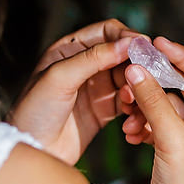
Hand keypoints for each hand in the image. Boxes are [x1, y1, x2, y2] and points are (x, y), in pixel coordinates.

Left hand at [11, 19, 142, 164]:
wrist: (32, 152)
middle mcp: (85, 65)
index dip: (126, 36)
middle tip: (151, 72)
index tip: (144, 46)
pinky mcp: (104, 110)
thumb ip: (93, 58)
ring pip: (128, 77)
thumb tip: (128, 43)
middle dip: (137, 62)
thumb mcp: (60, 78)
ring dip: (136, 85)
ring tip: (131, 98)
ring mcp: (96, 88)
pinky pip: (128, 100)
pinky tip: (131, 113)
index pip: (106, 31)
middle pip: (122, 53)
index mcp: (70, 49)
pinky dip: (134, 104)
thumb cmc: (35, 111)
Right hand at [125, 38, 183, 183]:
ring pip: (166, 104)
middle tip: (134, 68)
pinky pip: (155, 122)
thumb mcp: (170, 142)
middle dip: (158, 80)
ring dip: (146, 103)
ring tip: (128, 110)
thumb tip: (137, 68)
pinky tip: (129, 132)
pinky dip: (141, 122)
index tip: (158, 43)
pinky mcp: (172, 149)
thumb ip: (154, 103)